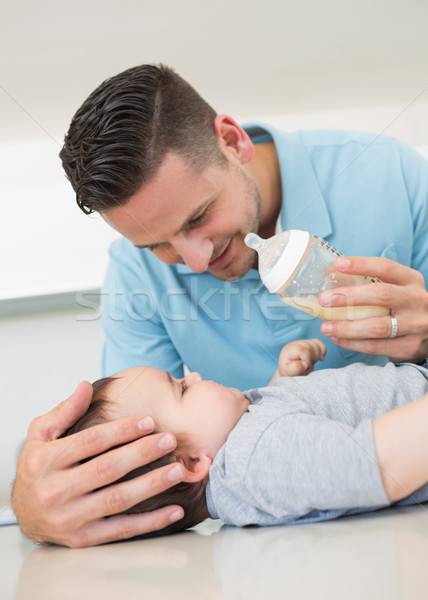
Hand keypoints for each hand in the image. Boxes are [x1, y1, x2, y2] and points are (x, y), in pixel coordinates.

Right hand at [12, 381, 184, 547]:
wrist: (22, 513)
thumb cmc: (36, 468)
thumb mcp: (40, 435)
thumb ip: (64, 411)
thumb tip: (85, 386)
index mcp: (45, 461)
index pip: (90, 442)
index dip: (122, 430)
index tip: (148, 421)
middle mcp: (55, 491)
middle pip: (107, 469)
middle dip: (142, 453)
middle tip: (169, 440)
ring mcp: (69, 518)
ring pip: (117, 500)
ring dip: (151, 485)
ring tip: (177, 470)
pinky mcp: (82, 539)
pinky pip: (121, 531)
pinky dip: (150, 522)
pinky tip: (174, 510)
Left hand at [276, 338, 326, 377]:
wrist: (292, 370)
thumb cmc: (290, 371)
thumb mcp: (290, 372)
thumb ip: (296, 368)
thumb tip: (305, 363)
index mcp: (289, 350)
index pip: (302, 349)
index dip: (307, 359)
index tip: (306, 366)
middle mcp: (295, 343)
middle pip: (310, 347)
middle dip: (312, 359)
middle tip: (307, 366)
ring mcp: (303, 342)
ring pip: (316, 345)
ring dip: (317, 356)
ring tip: (311, 363)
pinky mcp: (310, 343)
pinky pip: (319, 343)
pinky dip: (322, 350)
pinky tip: (320, 358)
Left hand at [319, 256, 427, 362]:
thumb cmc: (403, 306)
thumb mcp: (395, 288)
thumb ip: (366, 282)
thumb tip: (329, 273)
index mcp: (411, 280)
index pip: (385, 267)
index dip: (361, 265)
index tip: (338, 265)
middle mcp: (417, 300)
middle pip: (381, 295)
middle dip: (349, 297)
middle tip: (324, 299)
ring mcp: (416, 325)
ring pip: (377, 326)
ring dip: (346, 327)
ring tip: (326, 326)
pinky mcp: (410, 347)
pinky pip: (376, 346)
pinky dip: (353, 343)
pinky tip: (338, 339)